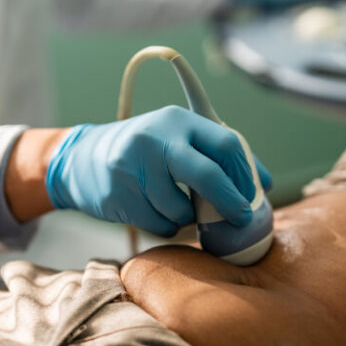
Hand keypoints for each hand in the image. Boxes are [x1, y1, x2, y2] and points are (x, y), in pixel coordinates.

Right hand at [45, 106, 272, 236]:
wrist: (82, 159)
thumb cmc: (145, 152)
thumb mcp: (177, 140)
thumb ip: (218, 156)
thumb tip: (263, 184)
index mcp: (177, 120)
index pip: (226, 143)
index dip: (245, 174)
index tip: (253, 196)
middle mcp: (155, 139)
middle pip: (207, 174)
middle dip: (229, 202)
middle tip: (241, 219)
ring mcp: (134, 168)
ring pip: (181, 209)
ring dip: (188, 219)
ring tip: (178, 208)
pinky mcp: (119, 196)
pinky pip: (160, 225)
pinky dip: (166, 226)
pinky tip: (154, 211)